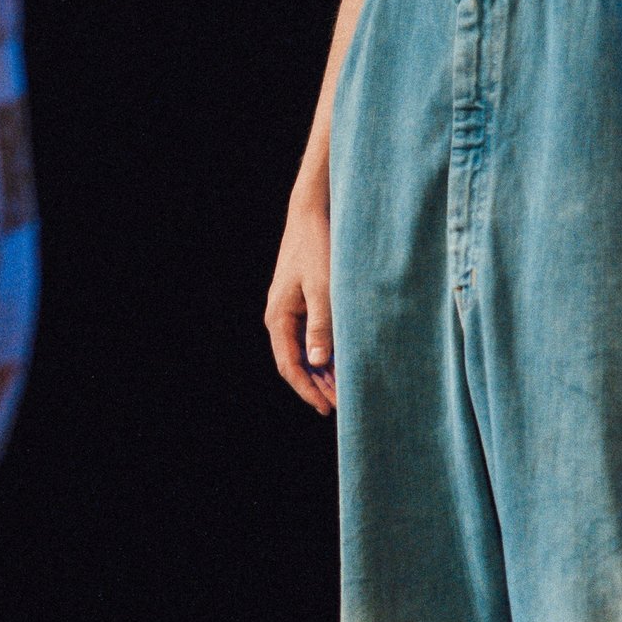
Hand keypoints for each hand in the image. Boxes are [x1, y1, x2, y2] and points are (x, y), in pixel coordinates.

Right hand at [264, 198, 338, 415]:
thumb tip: (319, 363)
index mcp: (279, 317)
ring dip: (322, 372)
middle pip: (295, 362)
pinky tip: (342, 362)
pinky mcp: (303, 302)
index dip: (307, 389)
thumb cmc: (318, 248)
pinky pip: (310, 336)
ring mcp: (291, 310)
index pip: (289, 365)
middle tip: (340, 405)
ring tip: (343, 390)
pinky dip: (325, 352)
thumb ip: (321, 326)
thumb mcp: (324, 288)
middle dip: (317, 385)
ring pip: (304, 351)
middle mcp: (280, 317)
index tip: (327, 408)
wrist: (314, 213)